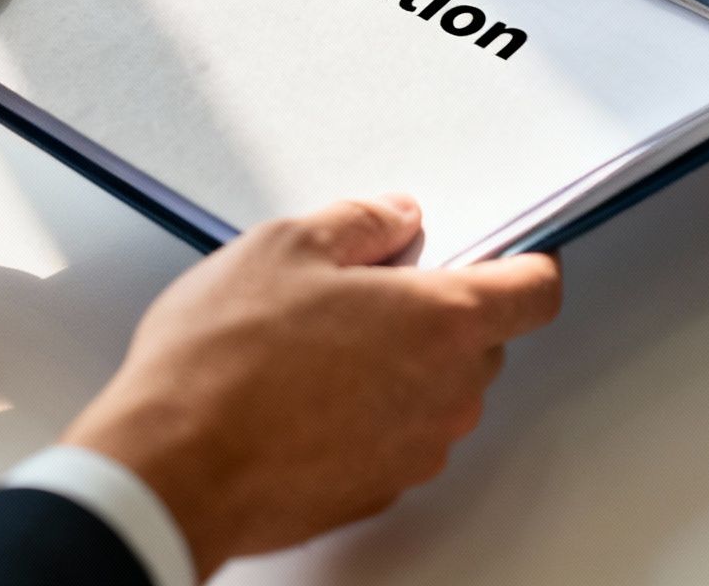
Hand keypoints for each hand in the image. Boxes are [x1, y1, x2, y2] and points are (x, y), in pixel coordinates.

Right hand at [61, 196, 562, 578]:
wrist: (172, 469)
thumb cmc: (222, 362)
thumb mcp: (285, 246)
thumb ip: (359, 222)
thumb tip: (392, 217)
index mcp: (442, 321)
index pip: (535, 290)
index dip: (528, 263)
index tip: (510, 251)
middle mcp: (445, 394)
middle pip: (480, 340)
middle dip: (437, 310)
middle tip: (364, 290)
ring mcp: (415, 451)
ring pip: (436, 391)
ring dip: (400, 365)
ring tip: (316, 346)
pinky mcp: (377, 490)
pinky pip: (396, 436)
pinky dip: (368, 413)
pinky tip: (303, 395)